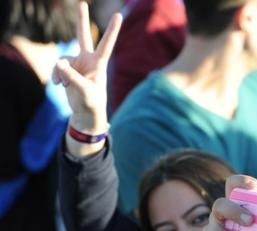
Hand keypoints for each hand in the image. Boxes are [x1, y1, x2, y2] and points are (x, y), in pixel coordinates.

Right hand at [51, 2, 120, 132]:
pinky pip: (56, 67)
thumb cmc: (91, 102)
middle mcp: (87, 59)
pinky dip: (56, 75)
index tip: (118, 15)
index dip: (111, 30)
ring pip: (61, 60)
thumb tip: (59, 63)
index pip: (106, 44)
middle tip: (81, 2)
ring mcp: (76, 63)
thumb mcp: (83, 90)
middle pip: (83, 35)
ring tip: (64, 85)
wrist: (85, 112)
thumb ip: (71, 76)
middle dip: (81, 19)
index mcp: (98, 63)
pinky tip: (59, 85)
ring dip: (60, 73)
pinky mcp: (67, 68)